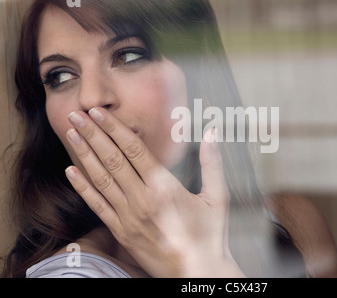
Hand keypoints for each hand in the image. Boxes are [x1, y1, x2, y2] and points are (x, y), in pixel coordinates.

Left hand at [64, 107, 244, 277]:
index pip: (134, 150)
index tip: (99, 113)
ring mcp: (129, 217)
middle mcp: (142, 200)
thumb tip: (212, 132)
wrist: (198, 271)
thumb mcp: (218, 197)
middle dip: (93, 134)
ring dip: (84, 154)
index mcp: (165, 188)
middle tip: (76, 115)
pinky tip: (70, 172)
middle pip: (113, 160)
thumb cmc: (210, 234)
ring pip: (101, 179)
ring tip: (71, 134)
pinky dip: (83, 188)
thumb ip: (212, 163)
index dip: (114, 129)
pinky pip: (98, 206)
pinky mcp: (122, 232)